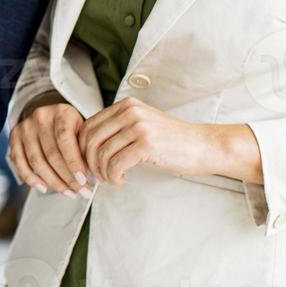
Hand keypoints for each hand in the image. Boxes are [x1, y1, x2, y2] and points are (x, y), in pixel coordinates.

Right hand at [8, 91, 93, 198]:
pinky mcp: (14, 137)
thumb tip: (92, 179)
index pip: (65, 139)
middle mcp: (40, 117)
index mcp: (61, 112)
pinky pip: (20, 163)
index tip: (84, 181)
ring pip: (37, 161)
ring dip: (54, 182)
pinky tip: (44, 188)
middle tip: (82, 192)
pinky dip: (31, 179)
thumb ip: (85, 149)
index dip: (74, 163)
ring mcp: (25, 127)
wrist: (49, 116)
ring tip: (69, 193)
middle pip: (51, 154)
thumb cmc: (71, 127)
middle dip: (67, 178)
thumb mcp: (81, 130)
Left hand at [77, 96, 224, 186]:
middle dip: (89, 162)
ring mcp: (139, 127)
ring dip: (102, 172)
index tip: (87, 164)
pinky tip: (121, 181)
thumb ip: (118, 128)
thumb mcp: (142, 124)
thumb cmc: (172, 140)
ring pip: (102, 153)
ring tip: (111, 180)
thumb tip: (87, 146)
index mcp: (126, 105)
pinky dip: (113, 177)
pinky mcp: (147, 144)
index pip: (89, 125)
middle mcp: (130, 112)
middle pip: (91, 139)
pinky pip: (116, 164)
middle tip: (96, 176)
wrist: (203, 146)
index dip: (82, 148)